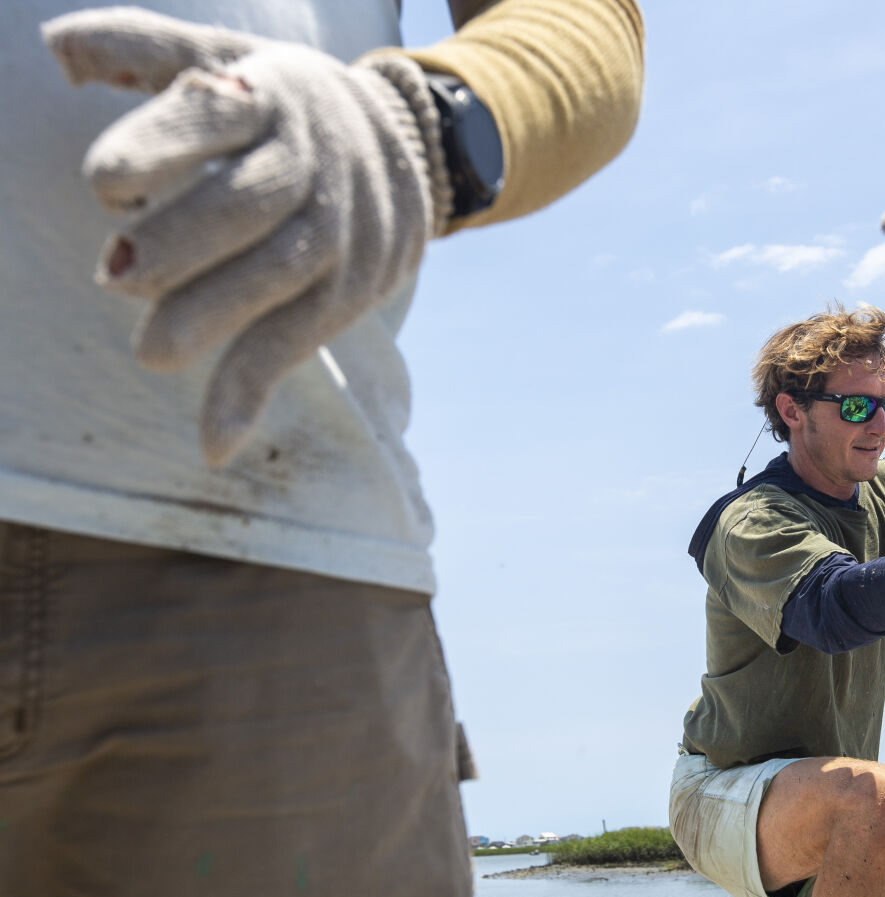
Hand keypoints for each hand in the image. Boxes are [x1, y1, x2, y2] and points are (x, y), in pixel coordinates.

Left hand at [44, 7, 449, 465]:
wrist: (415, 149)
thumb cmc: (285, 106)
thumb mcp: (227, 60)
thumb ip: (144, 50)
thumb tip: (55, 49)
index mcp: (268, 99)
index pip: (212, 119)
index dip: (159, 146)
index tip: (105, 182)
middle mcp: (311, 166)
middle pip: (251, 204)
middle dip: (184, 242)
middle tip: (116, 272)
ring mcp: (336, 237)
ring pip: (278, 278)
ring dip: (214, 317)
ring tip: (151, 354)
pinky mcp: (347, 296)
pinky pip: (295, 346)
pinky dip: (252, 394)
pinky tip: (213, 445)